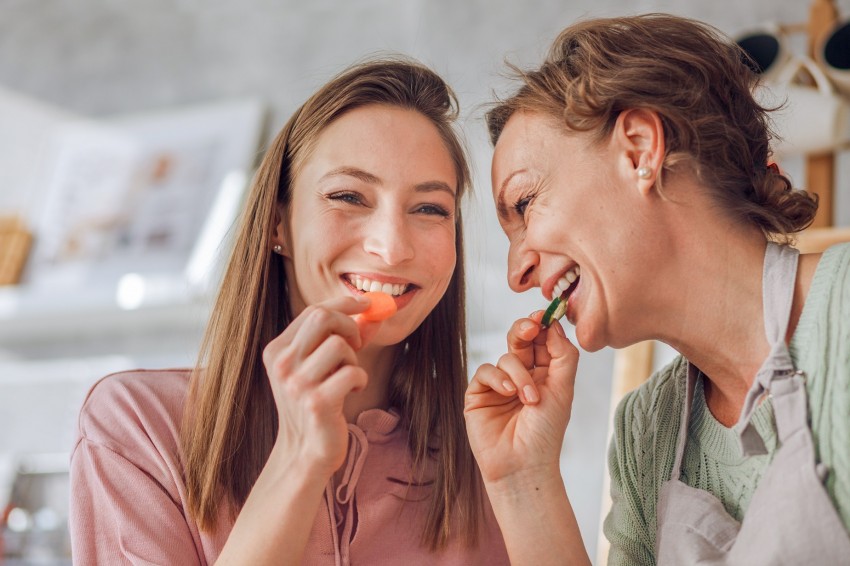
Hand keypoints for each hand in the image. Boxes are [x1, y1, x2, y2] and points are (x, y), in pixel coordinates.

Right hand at [261, 295, 373, 477]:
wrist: (306, 452)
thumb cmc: (317, 404)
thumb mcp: (322, 367)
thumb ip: (344, 338)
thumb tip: (374, 312)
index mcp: (277, 351)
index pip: (312, 310)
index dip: (343, 303)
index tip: (365, 303)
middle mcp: (282, 364)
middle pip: (323, 317)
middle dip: (349, 325)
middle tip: (357, 344)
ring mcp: (297, 384)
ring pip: (339, 345)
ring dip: (354, 358)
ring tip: (348, 376)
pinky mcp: (317, 402)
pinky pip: (352, 371)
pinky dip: (360, 378)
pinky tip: (352, 390)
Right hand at [464, 313, 578, 483]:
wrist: (523, 465)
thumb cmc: (546, 433)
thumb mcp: (562, 390)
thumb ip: (562, 355)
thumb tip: (554, 325)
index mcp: (544, 374)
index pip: (541, 341)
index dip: (543, 326)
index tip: (545, 315)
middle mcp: (521, 376)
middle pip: (520, 340)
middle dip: (525, 330)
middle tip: (531, 327)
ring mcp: (499, 384)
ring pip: (506, 356)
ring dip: (519, 373)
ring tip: (529, 398)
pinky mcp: (479, 394)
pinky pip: (486, 371)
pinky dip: (499, 379)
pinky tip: (508, 394)